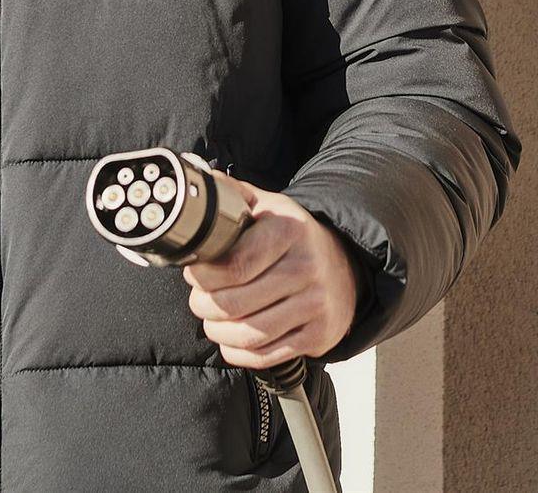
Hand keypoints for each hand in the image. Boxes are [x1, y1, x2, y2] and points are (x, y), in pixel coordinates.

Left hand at [182, 176, 358, 368]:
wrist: (342, 265)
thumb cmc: (292, 238)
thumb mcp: (268, 206)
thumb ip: (233, 194)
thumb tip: (200, 181)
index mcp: (289, 231)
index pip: (234, 264)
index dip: (203, 275)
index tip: (195, 273)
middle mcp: (306, 268)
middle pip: (236, 304)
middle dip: (204, 306)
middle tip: (199, 300)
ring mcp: (316, 304)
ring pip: (250, 334)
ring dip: (218, 333)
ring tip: (212, 321)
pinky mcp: (319, 335)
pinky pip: (267, 356)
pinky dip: (239, 353)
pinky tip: (232, 340)